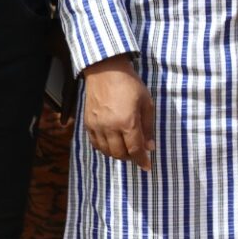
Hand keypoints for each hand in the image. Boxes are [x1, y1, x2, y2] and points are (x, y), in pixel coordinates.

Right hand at [80, 55, 154, 170]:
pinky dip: (105, 148)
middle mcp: (110, 127)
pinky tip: (113, 144)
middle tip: (138, 154)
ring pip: (106, 151)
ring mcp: (96, 126)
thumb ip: (148, 127)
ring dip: (118, 154)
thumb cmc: (130, 85)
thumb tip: (150, 147)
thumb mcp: (147, 103)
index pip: (135, 149)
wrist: (106, 71)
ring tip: (126, 149)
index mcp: (127, 122)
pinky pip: (95, 144)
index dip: (142, 160)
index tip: (147, 167)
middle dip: (131, 158)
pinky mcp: (87, 123)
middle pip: (119, 154)